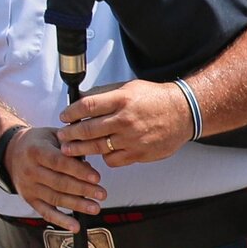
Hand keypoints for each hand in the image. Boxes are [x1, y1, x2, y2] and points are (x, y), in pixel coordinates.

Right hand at [9, 126, 105, 227]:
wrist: (10, 152)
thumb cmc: (39, 142)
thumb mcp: (52, 135)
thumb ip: (70, 144)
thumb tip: (90, 158)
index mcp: (36, 151)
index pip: (60, 163)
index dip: (79, 171)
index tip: (97, 178)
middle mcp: (30, 170)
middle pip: (59, 183)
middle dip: (83, 190)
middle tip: (102, 194)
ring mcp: (28, 187)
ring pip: (55, 198)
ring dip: (77, 205)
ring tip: (95, 208)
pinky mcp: (29, 199)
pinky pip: (45, 212)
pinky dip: (61, 221)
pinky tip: (75, 227)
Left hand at [59, 79, 195, 165]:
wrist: (184, 112)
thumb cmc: (156, 99)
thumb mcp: (129, 87)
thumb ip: (105, 94)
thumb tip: (81, 100)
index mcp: (122, 99)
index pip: (87, 106)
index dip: (70, 112)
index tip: (64, 117)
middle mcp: (126, 119)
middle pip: (87, 129)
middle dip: (69, 134)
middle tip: (62, 136)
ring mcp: (132, 138)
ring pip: (96, 147)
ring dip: (79, 149)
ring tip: (70, 149)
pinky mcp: (139, 153)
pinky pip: (112, 160)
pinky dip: (104, 157)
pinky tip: (101, 153)